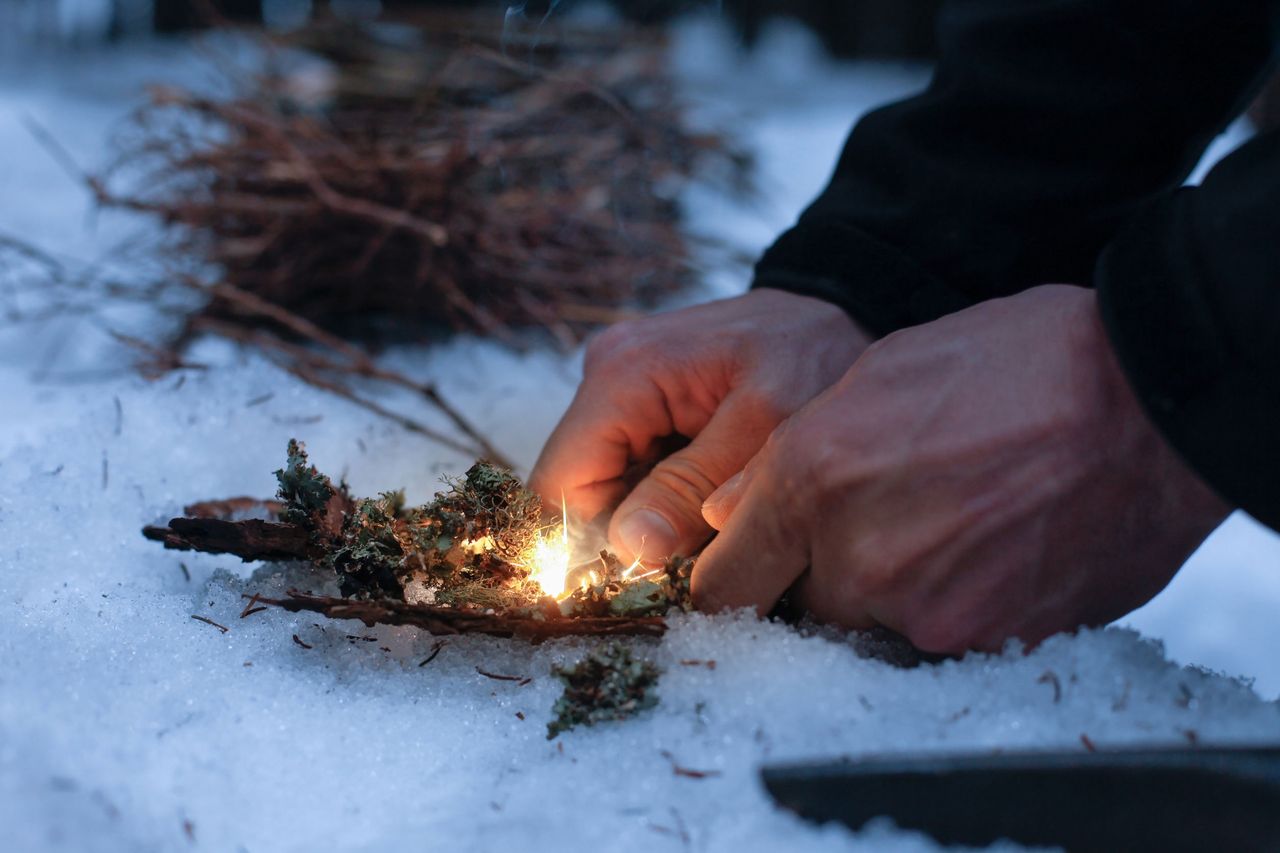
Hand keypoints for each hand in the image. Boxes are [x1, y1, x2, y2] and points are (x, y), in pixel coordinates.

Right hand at [530, 289, 870, 560]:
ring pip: (607, 485)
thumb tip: (629, 548)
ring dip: (653, 518)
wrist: (839, 313)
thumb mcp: (766, 428)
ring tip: (718, 520)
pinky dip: (668, 497)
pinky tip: (713, 497)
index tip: (652, 577)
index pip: (560, 484)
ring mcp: (620, 387)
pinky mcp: (642, 402)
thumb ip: (693, 487)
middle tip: (703, 551)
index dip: (590, 543)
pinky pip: (633, 469)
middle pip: (580, 489)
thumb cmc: (813, 358)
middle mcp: (604, 374)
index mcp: (622, 374)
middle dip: (631, 533)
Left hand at [694, 285, 1229, 652]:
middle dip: (820, 577)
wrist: (1147, 399)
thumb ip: (784, 459)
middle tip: (879, 523)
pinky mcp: (992, 642)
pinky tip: (990, 548)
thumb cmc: (1013, 364)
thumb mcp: (876, 375)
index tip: (752, 569)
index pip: (722, 587)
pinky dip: (953, 605)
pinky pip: (941, 639)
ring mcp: (927, 611)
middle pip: (800, 610)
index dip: (734, 578)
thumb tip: (724, 516)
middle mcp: (857, 558)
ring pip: (871, 627)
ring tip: (950, 524)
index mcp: (811, 480)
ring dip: (892, 593)